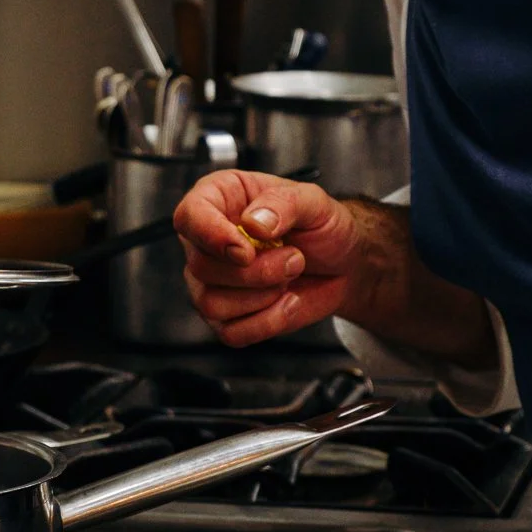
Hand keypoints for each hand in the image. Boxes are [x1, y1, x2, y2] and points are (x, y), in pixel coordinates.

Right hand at [173, 171, 362, 346]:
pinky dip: (267, 322)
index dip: (212, 236)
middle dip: (256, 272)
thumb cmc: (320, 225)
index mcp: (218, 199)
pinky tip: (286, 302)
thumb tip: (253, 223)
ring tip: (290, 277)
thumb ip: (283, 203)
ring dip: (262, 297)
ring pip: (211, 304)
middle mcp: (206, 240)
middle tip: (294, 258)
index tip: (246, 251)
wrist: (342, 264)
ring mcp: (211, 281)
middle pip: (202, 267)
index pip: (189, 217)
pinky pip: (231, 332)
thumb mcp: (313, 201)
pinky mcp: (226, 316)